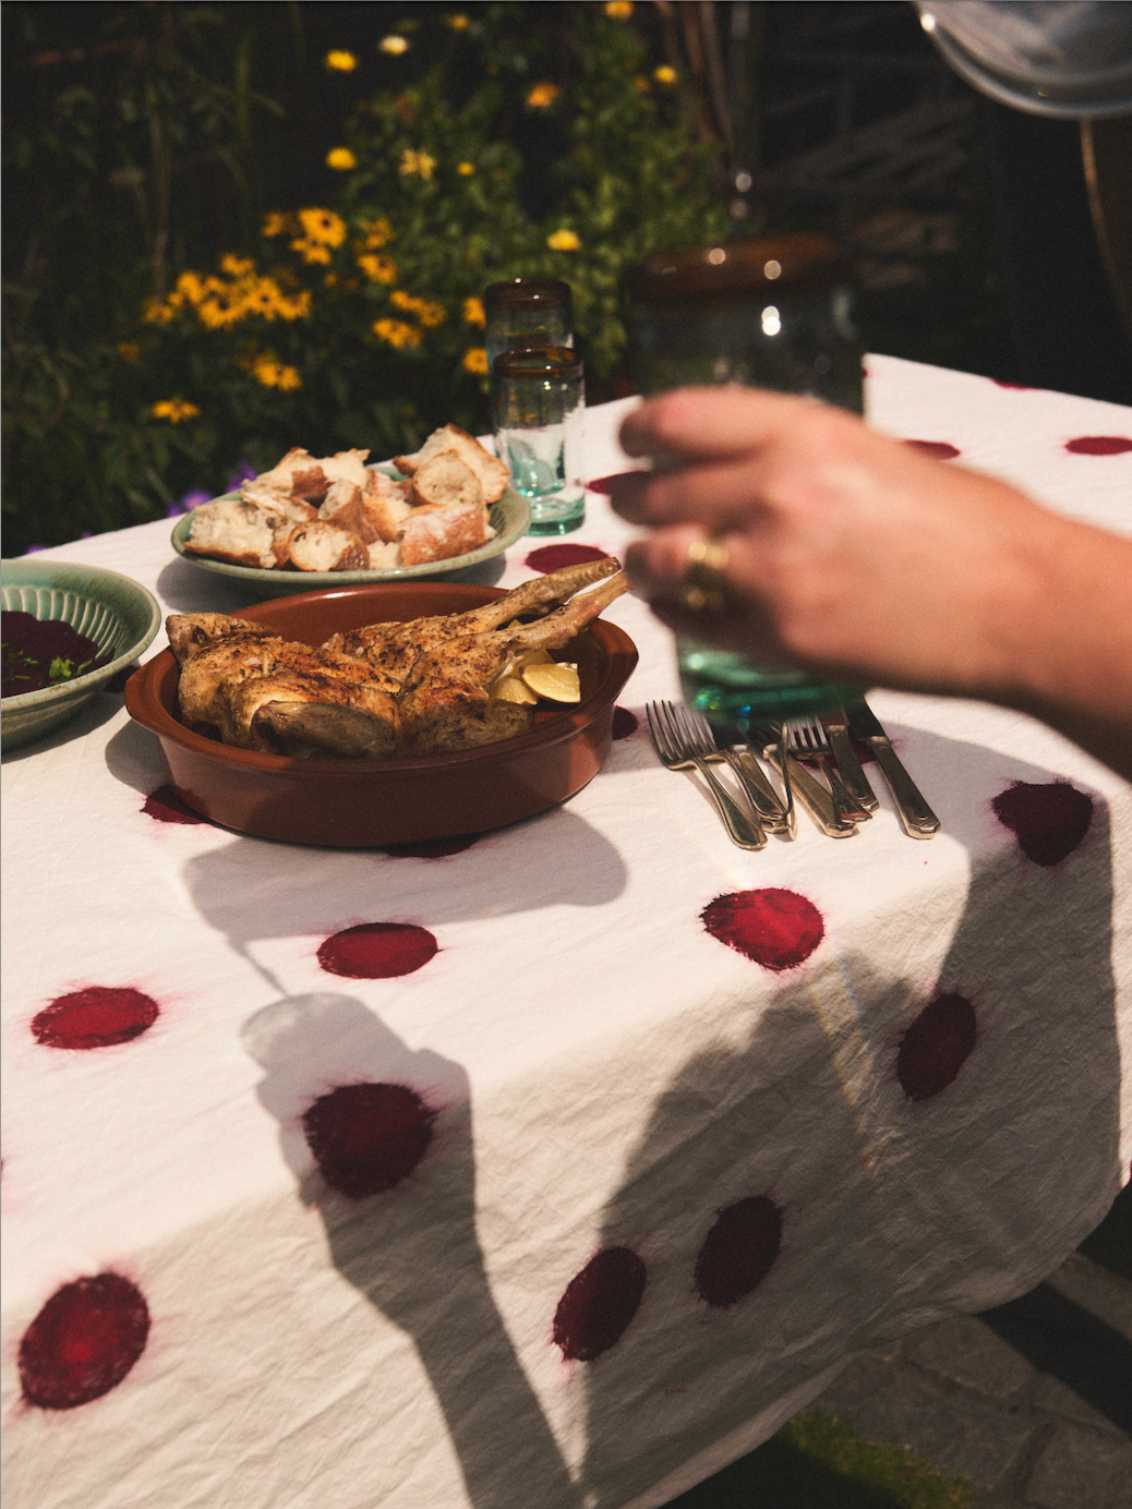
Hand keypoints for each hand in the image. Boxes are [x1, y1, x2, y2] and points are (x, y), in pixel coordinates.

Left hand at [608, 386, 1058, 701]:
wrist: (1021, 605)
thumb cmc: (973, 528)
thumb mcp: (882, 457)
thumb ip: (801, 458)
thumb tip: (741, 469)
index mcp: (805, 432)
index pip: (677, 418)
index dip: (637, 431)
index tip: (629, 441)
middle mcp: (773, 492)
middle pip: (655, 493)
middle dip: (632, 500)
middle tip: (627, 506)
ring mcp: (768, 570)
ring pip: (655, 560)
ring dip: (642, 560)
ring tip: (647, 562)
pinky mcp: (774, 638)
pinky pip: (689, 621)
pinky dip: (675, 612)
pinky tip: (683, 605)